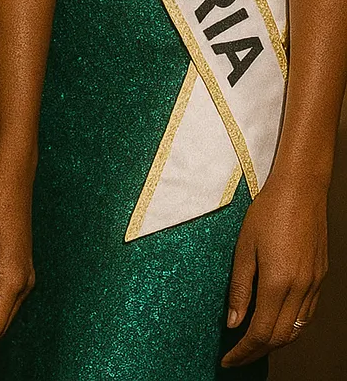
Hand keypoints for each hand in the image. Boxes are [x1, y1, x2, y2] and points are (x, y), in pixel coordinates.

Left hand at [221, 175, 327, 365]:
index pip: (261, 333)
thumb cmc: (268, 211)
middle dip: (257, 352)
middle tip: (237, 356)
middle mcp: (300, 289)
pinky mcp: (320, 277)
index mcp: (278, 283)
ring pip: (297, 329)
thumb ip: (239, 287)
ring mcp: (314, 285)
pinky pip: (307, 314)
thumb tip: (233, 322)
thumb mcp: (244, 247)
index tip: (228, 359)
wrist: (301, 190)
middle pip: (281, 337)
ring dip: (275, 343)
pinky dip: (291, 326)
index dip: (244, 351)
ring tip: (253, 344)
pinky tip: (277, 321)